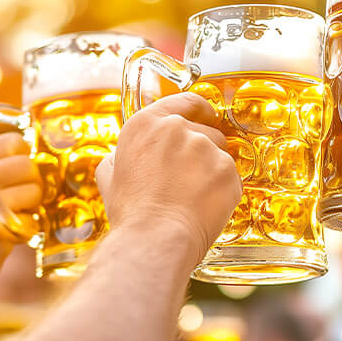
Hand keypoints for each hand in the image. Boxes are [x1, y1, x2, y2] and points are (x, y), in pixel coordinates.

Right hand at [0, 133, 41, 301]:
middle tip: (22, 199)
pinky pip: (32, 221)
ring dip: (32, 207)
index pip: (15, 142)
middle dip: (33, 183)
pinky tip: (11, 234)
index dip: (26, 159)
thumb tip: (42, 154)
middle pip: (28, 166)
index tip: (20, 175)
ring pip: (34, 191)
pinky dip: (29, 229)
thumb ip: (0, 166)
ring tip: (15, 216)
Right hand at [96, 93, 241, 269]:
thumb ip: (122, 154)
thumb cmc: (133, 213)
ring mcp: (205, 148)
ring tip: (192, 197)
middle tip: (188, 179)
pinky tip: (204, 206)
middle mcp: (177, 129)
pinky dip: (223, 190)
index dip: (200, 111)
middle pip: (207, 131)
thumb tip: (126, 154)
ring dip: (212, 171)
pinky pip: (231, 177)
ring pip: (220, 154)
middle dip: (202, 152)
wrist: (156, 238)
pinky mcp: (227, 170)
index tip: (206, 118)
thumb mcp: (110, 176)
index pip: (186, 101)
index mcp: (146, 124)